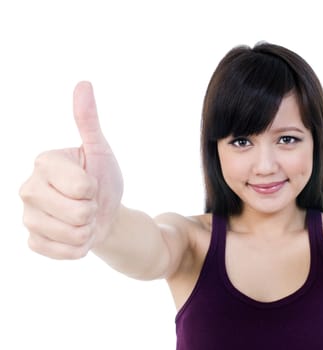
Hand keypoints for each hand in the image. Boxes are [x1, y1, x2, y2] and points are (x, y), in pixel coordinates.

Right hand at [19, 82, 123, 258]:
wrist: (103, 213)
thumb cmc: (102, 178)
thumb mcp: (100, 150)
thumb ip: (88, 120)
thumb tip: (83, 84)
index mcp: (44, 162)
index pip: (81, 187)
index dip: (94, 189)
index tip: (90, 183)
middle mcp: (28, 188)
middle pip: (76, 212)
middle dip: (92, 211)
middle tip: (87, 203)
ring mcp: (27, 217)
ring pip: (72, 234)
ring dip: (87, 230)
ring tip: (82, 218)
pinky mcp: (33, 241)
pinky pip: (64, 252)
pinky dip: (79, 248)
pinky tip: (75, 235)